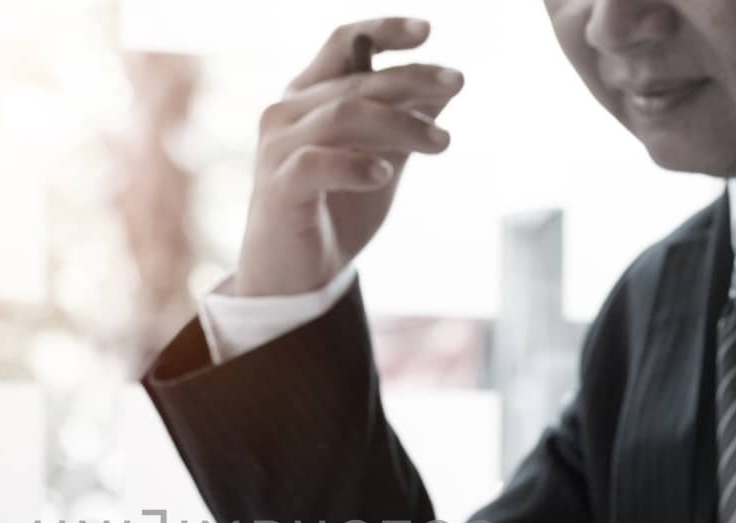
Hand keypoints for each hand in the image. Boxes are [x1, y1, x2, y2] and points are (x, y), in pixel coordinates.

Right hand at [235, 17, 465, 297]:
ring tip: (442, 144)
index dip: (383, 31)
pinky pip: (318, 164)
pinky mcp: (278, 188)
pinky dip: (355, 165)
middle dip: (412, 80)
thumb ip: (403, 125)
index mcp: (308, 98)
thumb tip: (445, 91)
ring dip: (400, 124)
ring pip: (343, 116)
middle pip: (356, 80)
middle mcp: (286, 114)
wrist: (295, 278)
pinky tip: (383, 175)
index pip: (343, 44)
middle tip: (458, 84)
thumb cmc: (335, 214)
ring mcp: (277, 150)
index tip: (428, 32)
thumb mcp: (380, 161)